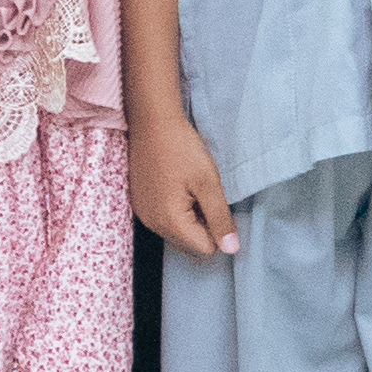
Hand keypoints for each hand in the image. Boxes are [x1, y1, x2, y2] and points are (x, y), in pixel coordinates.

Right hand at [132, 111, 239, 260]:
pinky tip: (177, 187)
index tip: (220, 206)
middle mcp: (153, 224)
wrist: (151, 121)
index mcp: (170, 222)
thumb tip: (231, 249)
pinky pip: (164, 221)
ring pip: (177, 234)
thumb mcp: (208, 182)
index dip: (219, 232)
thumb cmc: (181, 148)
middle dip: (204, 229)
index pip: (205, 250)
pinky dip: (176, 212)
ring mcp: (144, 214)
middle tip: (207, 198)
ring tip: (192, 191)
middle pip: (189, 245)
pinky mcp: (140, 204)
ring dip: (190, 220)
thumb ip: (220, 219)